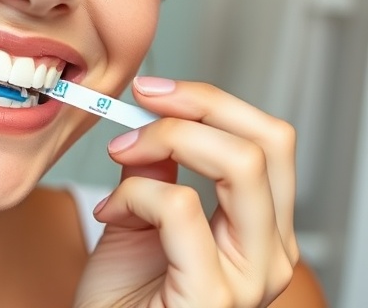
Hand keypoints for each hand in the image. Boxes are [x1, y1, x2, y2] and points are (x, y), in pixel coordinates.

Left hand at [75, 77, 297, 307]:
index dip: (211, 100)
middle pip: (268, 142)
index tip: (154, 90)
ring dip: (167, 140)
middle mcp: (270, 253)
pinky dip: (136, 193)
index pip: (268, 141)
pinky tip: (109, 214)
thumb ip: (156, 169)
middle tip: (141, 105)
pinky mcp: (215, 297)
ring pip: (240, 165)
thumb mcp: (139, 215)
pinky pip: (182, 209)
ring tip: (121, 156)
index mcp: (261, 229)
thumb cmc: (120, 297)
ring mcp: (250, 278)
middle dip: (198, 107)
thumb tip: (155, 119)